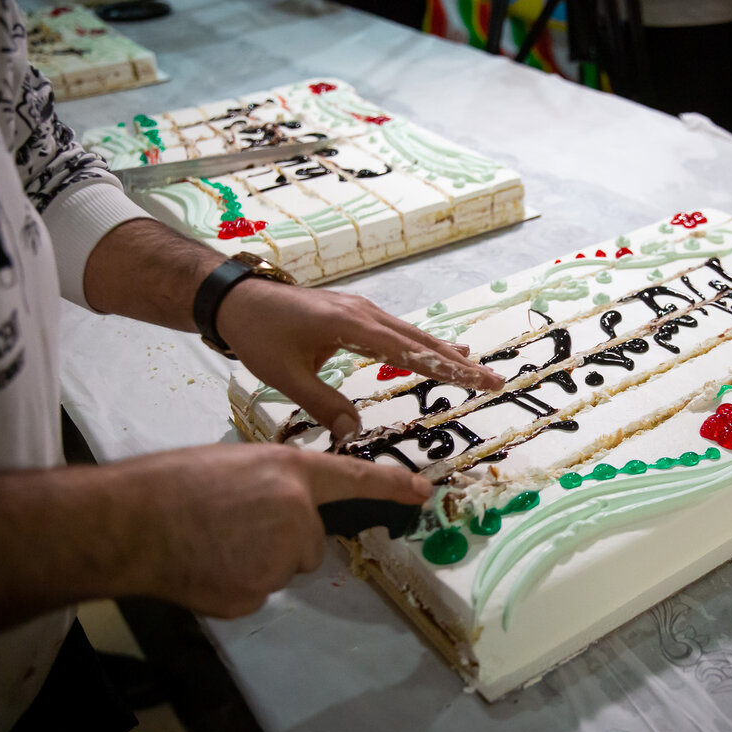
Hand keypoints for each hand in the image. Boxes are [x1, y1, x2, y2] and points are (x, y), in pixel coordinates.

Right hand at [113, 442, 431, 617]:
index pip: (354, 478)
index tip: (424, 493)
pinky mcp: (255, 593)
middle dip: (280, 539)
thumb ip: (274, 484)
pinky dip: (234, 583)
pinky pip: (257, 591)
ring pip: (283, 568)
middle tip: (231, 525)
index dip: (393, 487)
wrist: (129, 522)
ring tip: (211, 540)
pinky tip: (205, 564)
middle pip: (310, 543)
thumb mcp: (236, 464)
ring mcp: (278, 557)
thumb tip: (289, 508)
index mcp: (290, 472)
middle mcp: (296, 513)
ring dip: (255, 560)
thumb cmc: (173, 485)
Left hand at [216, 278, 503, 439]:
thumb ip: (322, 404)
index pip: (411, 351)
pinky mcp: (355, 315)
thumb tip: (353, 433)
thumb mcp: (286, 376)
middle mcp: (365, 314)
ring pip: (411, 334)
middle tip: (494, 381)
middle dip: (459, 363)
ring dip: (444, 352)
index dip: (448, 368)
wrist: (238, 298)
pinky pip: (397, 332)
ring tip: (476, 369)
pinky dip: (422, 345)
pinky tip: (435, 351)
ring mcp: (362, 311)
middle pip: (421, 340)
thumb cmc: (259, 334)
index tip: (479, 380)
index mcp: (353, 326)